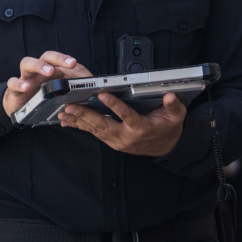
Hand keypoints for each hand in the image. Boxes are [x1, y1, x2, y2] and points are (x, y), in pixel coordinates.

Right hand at [2, 51, 92, 117]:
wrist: (20, 108)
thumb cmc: (41, 97)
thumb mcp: (58, 93)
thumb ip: (73, 87)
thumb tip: (90, 85)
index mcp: (50, 70)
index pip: (59, 59)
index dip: (67, 59)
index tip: (75, 63)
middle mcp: (38, 70)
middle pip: (46, 56)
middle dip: (58, 58)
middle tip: (70, 64)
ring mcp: (25, 77)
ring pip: (27, 63)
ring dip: (39, 65)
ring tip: (49, 72)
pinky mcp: (14, 89)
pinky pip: (13, 82)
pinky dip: (19, 84)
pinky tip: (26, 87)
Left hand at [59, 92, 185, 156]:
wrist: (166, 147)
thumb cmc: (168, 128)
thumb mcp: (176, 115)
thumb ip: (173, 105)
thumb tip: (170, 96)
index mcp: (142, 128)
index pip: (127, 116)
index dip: (114, 106)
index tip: (103, 94)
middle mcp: (127, 137)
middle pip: (104, 126)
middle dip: (86, 116)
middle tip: (71, 107)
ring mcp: (118, 141)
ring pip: (96, 131)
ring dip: (79, 122)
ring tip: (65, 113)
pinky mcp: (113, 142)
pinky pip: (95, 133)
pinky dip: (82, 127)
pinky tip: (70, 121)